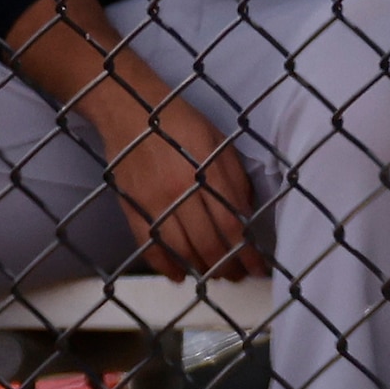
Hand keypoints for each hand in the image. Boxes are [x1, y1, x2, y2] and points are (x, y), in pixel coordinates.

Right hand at [104, 92, 267, 277]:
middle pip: (208, 243)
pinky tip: (179, 275)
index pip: (233, 224)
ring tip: (214, 276)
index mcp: (208, 172)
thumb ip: (235, 179)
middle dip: (226, 266)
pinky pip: (148, 245)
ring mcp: (153, 201)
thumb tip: (246, 216)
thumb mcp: (220, 143)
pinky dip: (164, 265)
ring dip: (200, 269)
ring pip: (180, 249)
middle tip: (237, 275)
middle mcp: (181, 191)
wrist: (132, 112)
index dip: (247, 252)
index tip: (258, 268)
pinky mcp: (131, 207)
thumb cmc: (182, 124)